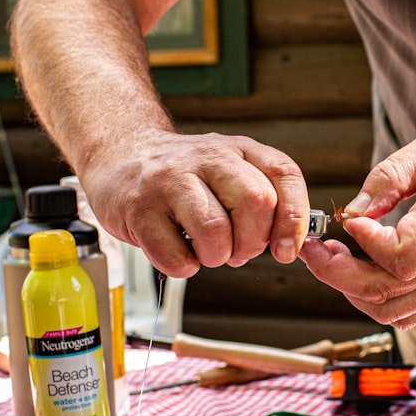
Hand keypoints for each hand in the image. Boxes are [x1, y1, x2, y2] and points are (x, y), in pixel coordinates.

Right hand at [80, 130, 310, 277]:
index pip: (284, 174)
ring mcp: (170, 180)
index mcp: (240, 149)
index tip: (286, 249)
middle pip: (257, 202)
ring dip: (217, 257)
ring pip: (216, 231)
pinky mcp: (139, 208)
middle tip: (237, 252)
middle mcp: (208, 157)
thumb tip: (288, 245)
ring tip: (205, 250)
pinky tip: (178, 251)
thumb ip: (264, 200)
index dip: (293, 218)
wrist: (122, 156)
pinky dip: (184, 267)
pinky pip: (176, 256)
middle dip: (253, 243)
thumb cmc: (185, 176)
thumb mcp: (230, 171)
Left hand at [299, 129, 415, 327]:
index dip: (365, 242)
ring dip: (352, 291)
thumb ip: (390, 175)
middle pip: (387, 291)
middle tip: (316, 246)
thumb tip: (353, 208)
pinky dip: (375, 302)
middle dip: (337, 274)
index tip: (349, 217)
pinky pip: (409, 314)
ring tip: (333, 258)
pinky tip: (361, 272)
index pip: (402, 255)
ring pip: (392, 311)